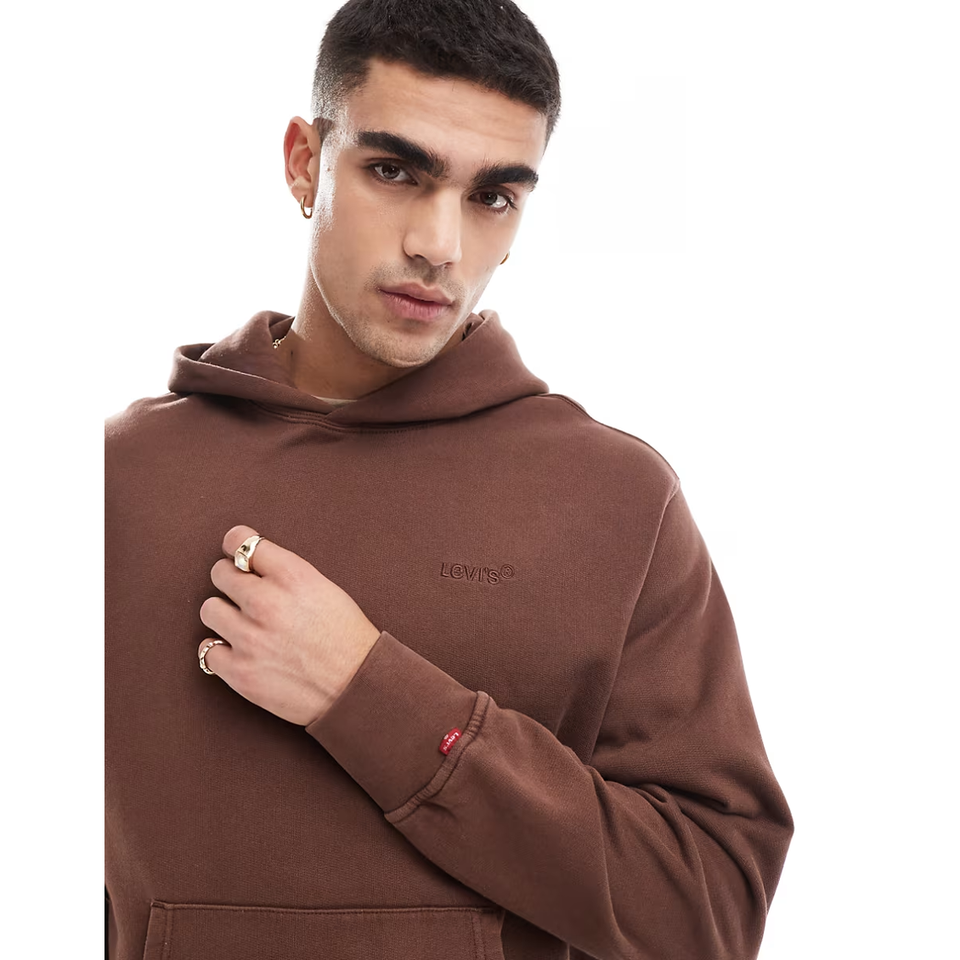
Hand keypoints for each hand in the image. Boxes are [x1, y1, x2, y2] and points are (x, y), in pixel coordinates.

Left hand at [198, 525, 381, 725]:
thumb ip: (285, 572)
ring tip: (242, 623)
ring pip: (210, 609)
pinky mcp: (240, 672)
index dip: (236, 544)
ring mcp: (250, 638)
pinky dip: (220, 649)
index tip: (235, 551)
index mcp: (292, 576)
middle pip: (220, 573)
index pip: (241, 543)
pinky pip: (207, 650)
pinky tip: (239, 650)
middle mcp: (267, 602)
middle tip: (243, 592)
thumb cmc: (346, 636)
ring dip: (223, 614)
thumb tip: (249, 564)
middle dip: (230, 579)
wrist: (357, 686)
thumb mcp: (324, 588)